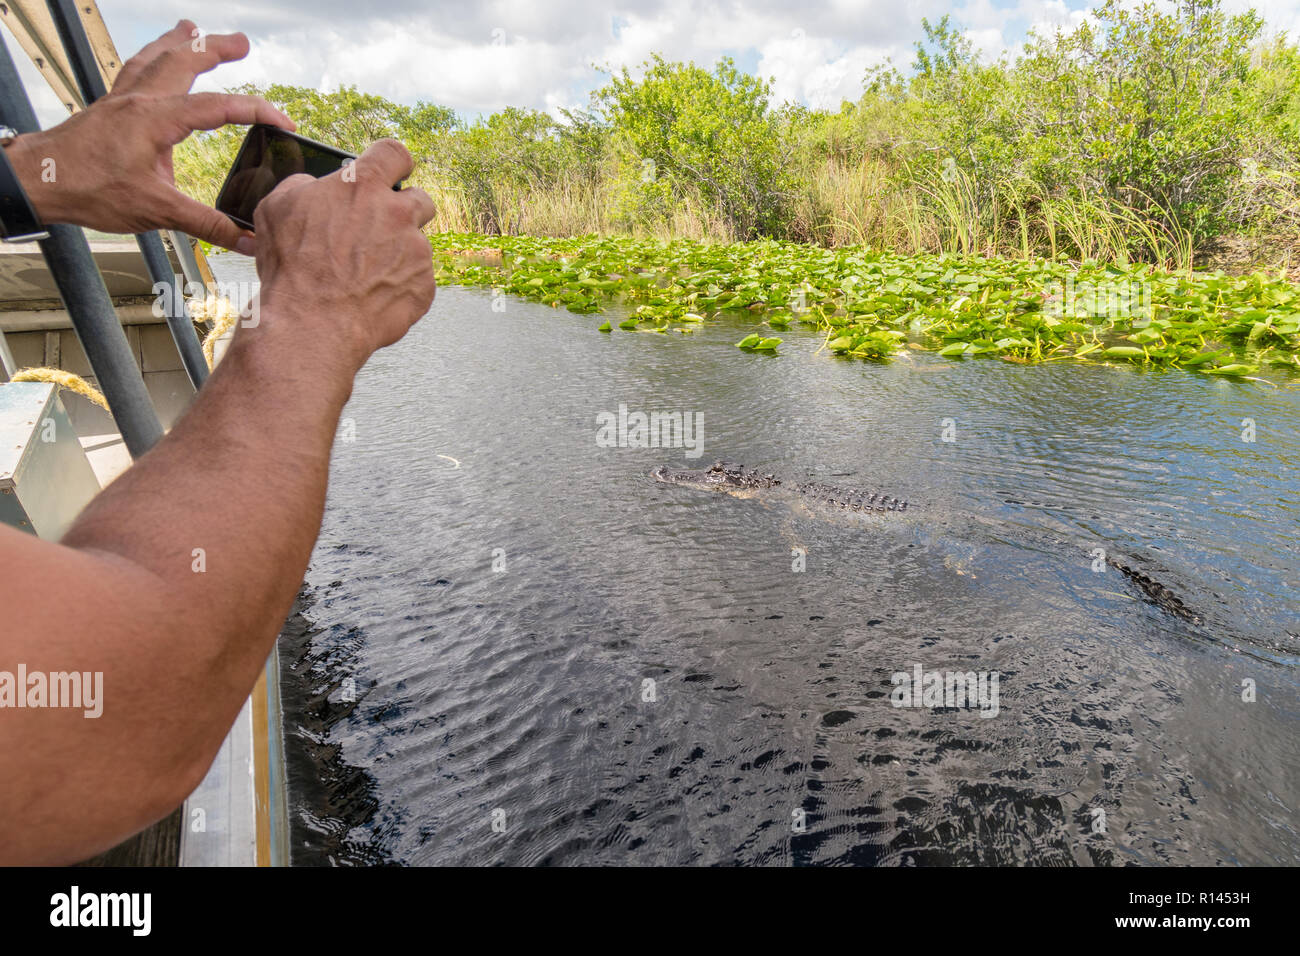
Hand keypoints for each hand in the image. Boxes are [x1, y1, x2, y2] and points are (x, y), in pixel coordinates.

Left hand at [4, 20, 293, 252]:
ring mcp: (121, 99)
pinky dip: (151, 58)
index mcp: (155, 118)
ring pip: (155, 56)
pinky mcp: (108, 107)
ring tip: (195, 30)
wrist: (39, 180)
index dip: (256, 111)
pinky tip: (154, 60)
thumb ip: (206, 225)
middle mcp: (139, 100)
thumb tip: (246, 240)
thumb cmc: (88, 189)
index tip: (283, 121)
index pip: (218, 107)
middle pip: (184, 59)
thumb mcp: (156, 210)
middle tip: (242, 43)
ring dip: (180, 41)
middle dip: (216, 48)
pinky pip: (134, 69)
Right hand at [251, 138, 436, 373]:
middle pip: (421, 199)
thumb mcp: (277, 208)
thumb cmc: (291, 268)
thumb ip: (303, 185)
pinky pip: (418, 281)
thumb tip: (315, 185)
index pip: (394, 154)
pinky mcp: (424, 287)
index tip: (392, 171)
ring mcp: (416, 252)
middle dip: (405, 210)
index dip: (393, 162)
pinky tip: (372, 297)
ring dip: (398, 254)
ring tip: (366, 274)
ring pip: (417, 244)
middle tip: (381, 228)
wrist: (312, 324)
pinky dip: (400, 287)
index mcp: (363, 186)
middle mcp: (397, 214)